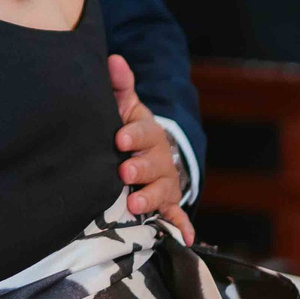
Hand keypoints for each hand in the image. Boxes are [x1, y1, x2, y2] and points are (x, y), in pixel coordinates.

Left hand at [110, 55, 192, 242]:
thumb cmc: (129, 129)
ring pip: (163, 190)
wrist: (149, 152)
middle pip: (154, 163)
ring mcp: (165, 181)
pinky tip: (186, 239)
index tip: (119, 138)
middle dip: (140, 167)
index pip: (143, 131)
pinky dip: (182, 227)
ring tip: (135, 203)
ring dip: (151, 196)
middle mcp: (160, 157)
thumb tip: (113, 59)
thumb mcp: (125, 107)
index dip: (133, 135)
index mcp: (148, 133)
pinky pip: (176, 215)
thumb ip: (119, 85)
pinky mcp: (168, 202)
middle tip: (124, 172)